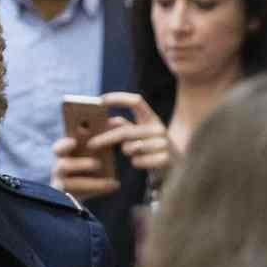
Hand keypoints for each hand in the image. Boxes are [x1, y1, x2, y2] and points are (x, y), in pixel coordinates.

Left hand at [51, 92, 175, 200]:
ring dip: (126, 151)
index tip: (101, 100)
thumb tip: (109, 122)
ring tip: (131, 152)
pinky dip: (136, 162)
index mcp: (151, 118)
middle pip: (125, 130)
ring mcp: (164, 143)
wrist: (176, 168)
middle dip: (105, 138)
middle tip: (90, 144)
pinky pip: (138, 161)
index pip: (136, 101)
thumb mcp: (139, 136)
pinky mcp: (166, 159)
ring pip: (131, 147)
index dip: (118, 98)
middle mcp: (159, 128)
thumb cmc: (150, 150)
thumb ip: (125, 127)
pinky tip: (142, 162)